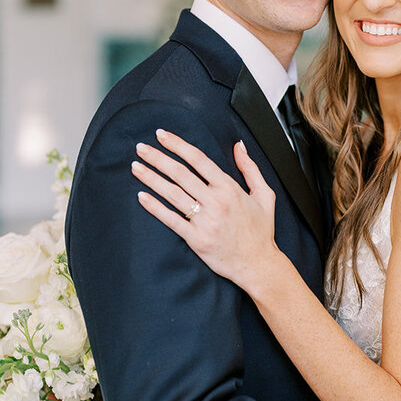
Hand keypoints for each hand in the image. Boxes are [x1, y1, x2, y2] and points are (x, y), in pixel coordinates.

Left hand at [132, 130, 279, 293]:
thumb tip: (239, 146)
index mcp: (230, 188)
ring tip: (136, 167)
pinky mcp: (196, 239)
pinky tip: (141, 196)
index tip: (162, 136)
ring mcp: (204, 221)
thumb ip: (250, 168)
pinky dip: (155, 207)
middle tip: (141, 148)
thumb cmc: (261, 231)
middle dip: (158, 158)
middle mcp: (216, 202)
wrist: (258, 264)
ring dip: (151, 178)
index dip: (177, 145)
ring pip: (172, 193)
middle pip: (180, 173)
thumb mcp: (265, 195)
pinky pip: (171, 219)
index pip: (198, 159)